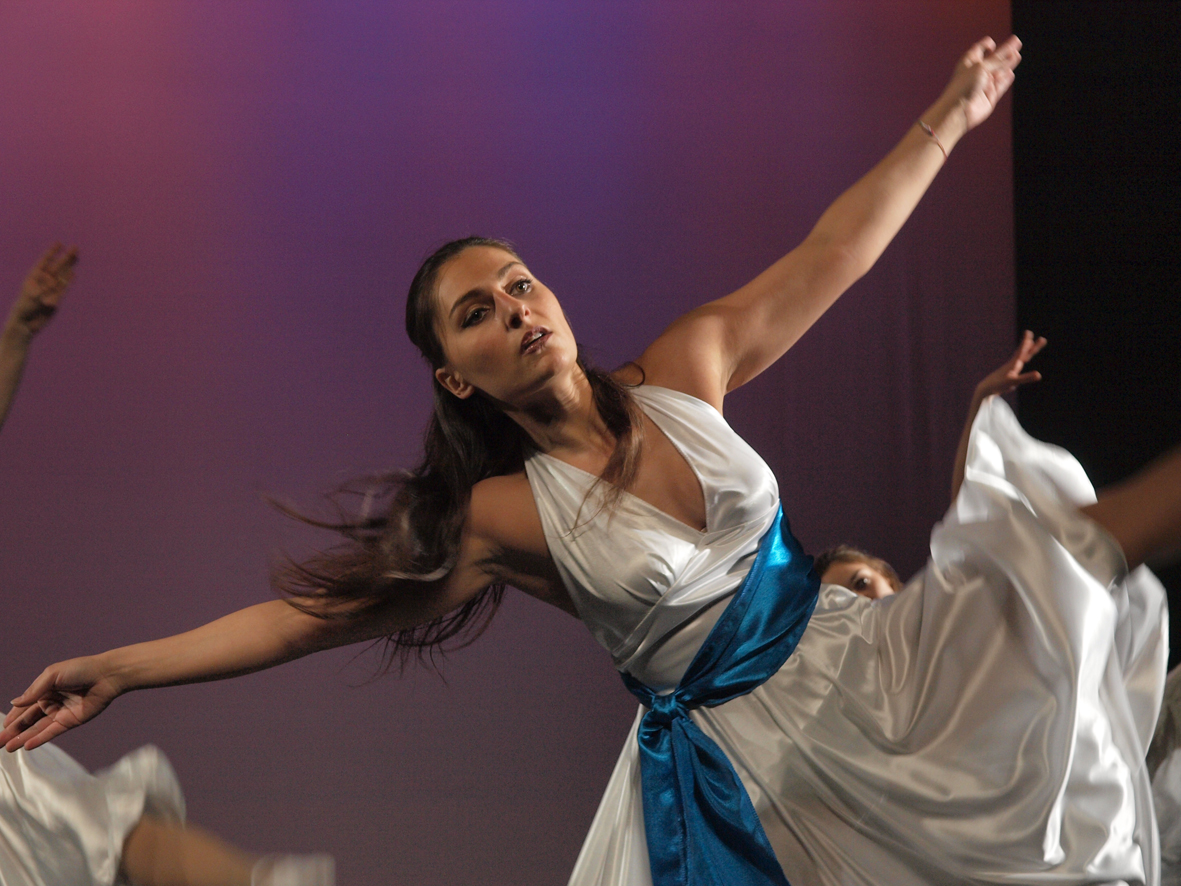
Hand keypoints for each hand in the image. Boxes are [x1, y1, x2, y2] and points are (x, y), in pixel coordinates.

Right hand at [1, 656, 119, 751]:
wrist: (107, 675)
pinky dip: (40, 739)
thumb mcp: (53, 675)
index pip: (24, 707)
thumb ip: (33, 691)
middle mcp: (51, 702)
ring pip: (37, 728)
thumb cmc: (81, 669)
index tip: (1, 728)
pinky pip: (52, 732)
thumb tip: (13, 703)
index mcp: (44, 690)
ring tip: (7, 747)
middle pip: (27, 720)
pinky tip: (27, 745)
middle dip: (12, 731)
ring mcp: (60, 713)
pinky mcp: (71, 721)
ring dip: (22, 738)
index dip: (12, 718)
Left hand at [5, 244, 77, 341]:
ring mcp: (50, 289)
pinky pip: (64, 287)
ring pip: (62, 275)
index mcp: (34, 277)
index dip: (52, 252)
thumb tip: (54, 283)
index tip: (59, 243)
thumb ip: (44, 289)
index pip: (44, 261)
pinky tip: (73, 273)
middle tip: (75, 247)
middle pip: (57, 266)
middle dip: (66, 257)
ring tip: (76, 257)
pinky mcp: (56, 297)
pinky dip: (68, 280)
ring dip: (69, 266)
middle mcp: (43, 281)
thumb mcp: (32, 297)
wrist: (26, 323)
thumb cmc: (25, 308)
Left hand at [941, 36, 1021, 132]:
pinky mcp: (989, 96)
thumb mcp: (981, 67)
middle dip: (1004, 51)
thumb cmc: (964, 86)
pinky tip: (1010, 73)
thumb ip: (998, 60)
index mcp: (969, 62)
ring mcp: (983, 85)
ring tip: (1017, 54)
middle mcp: (976, 73)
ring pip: (999, 71)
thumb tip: (1011, 52)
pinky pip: (1000, 86)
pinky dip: (1005, 79)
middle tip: (1016, 41)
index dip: (986, 45)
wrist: (958, 111)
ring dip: (1008, 63)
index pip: (978, 49)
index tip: (992, 43)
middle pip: (993, 59)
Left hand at [974, 330, 1045, 399]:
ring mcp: (1011, 369)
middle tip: (1043, 339)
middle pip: (1025, 353)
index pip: (1021, 351)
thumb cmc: (997, 385)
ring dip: (1027, 351)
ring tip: (1032, 343)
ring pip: (1021, 358)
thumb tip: (1039, 375)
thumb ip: (1026, 378)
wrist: (985, 389)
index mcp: (1013, 364)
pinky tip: (1020, 361)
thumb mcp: (1012, 381)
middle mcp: (1013, 364)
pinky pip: (1017, 366)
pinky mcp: (1009, 374)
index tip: (1028, 332)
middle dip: (1033, 346)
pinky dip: (1020, 361)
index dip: (1025, 343)